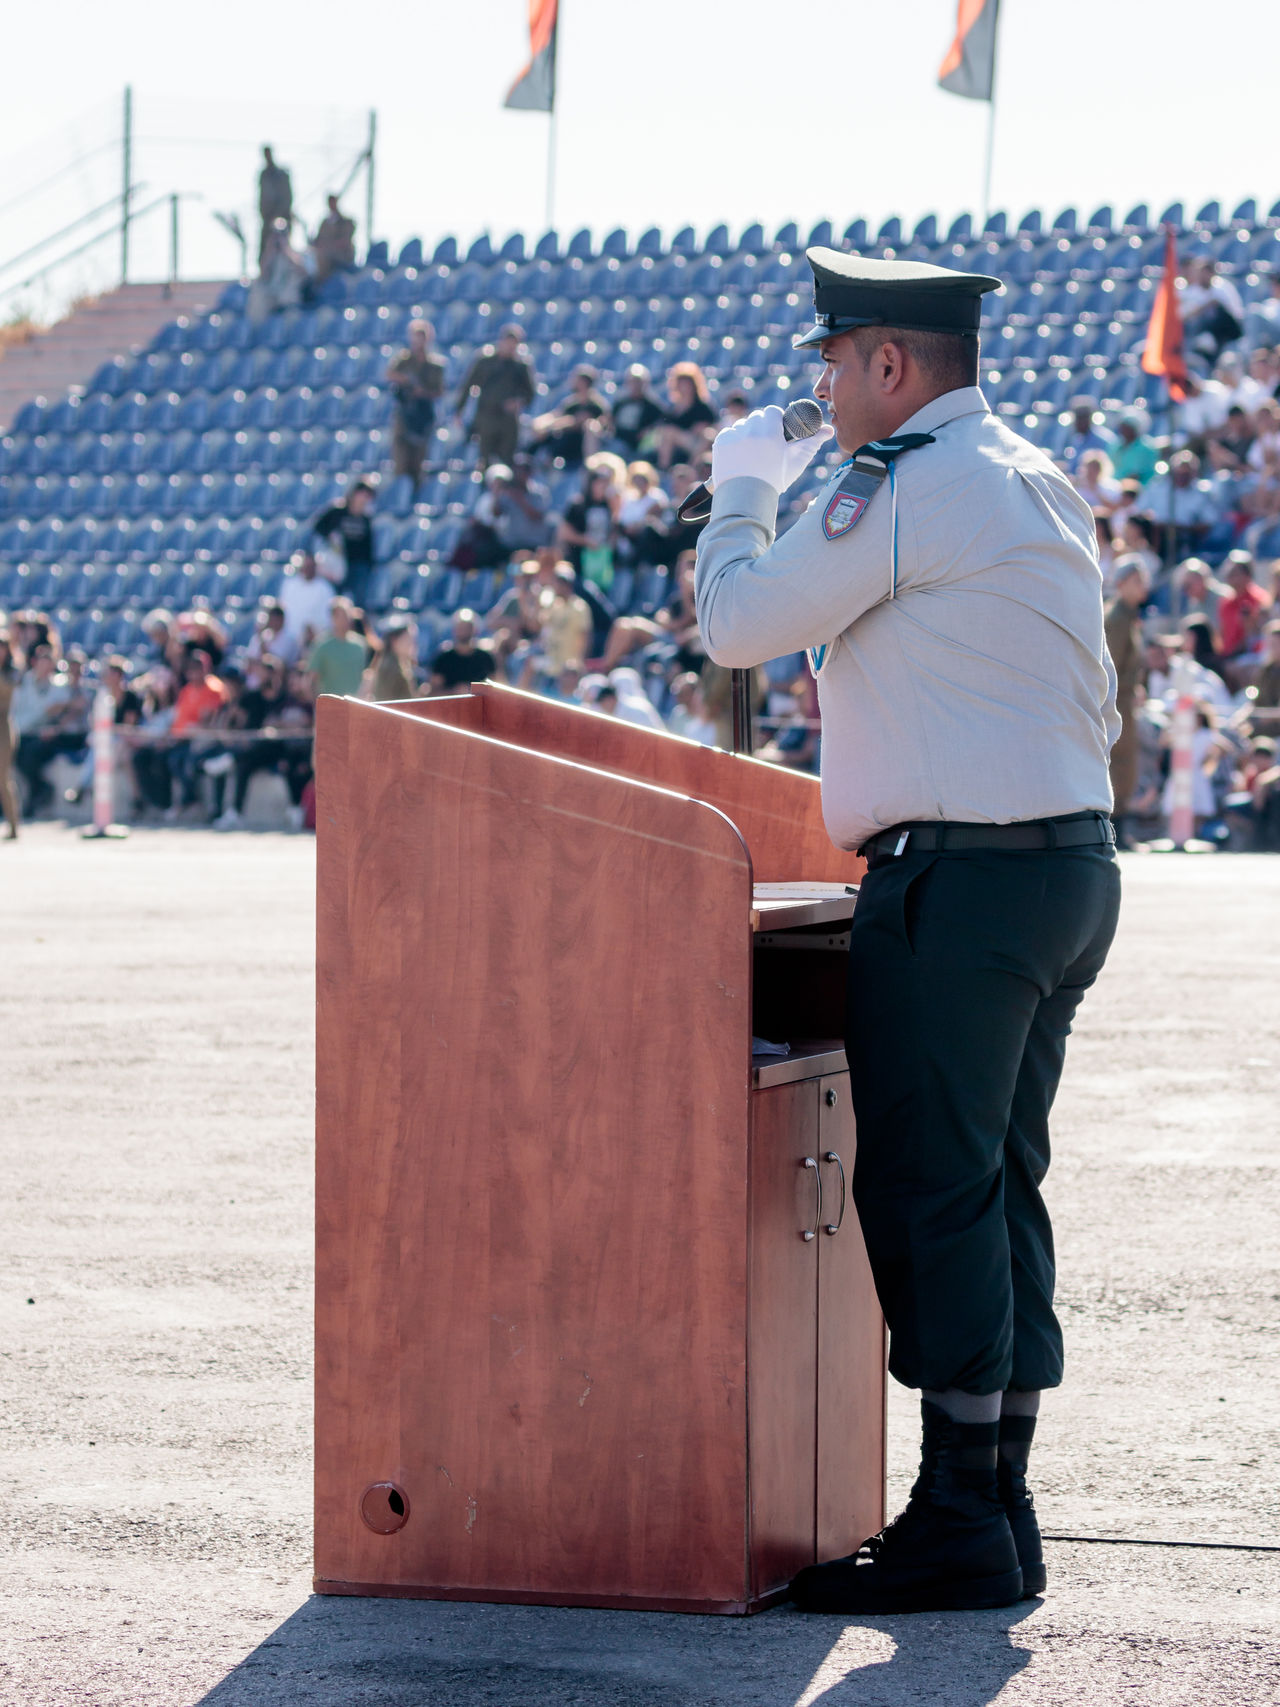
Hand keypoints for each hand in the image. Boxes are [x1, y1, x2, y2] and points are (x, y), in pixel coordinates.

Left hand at [710, 405, 832, 494]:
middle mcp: (750, 430)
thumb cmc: (775, 480)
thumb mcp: (796, 461)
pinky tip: (739, 455)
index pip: (772, 411)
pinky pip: (728, 434)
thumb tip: (829, 429)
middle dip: (761, 427)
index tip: (777, 433)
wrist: (748, 499)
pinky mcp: (720, 444)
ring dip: (746, 433)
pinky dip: (733, 442)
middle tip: (765, 445)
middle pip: (756, 418)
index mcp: (770, 431)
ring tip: (751, 453)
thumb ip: (812, 441)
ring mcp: (733, 436)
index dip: (775, 421)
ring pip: (741, 426)